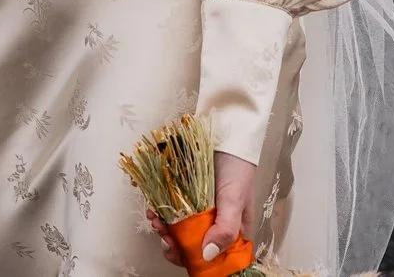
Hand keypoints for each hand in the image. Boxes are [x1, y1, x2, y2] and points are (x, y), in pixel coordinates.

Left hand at [145, 151, 256, 268]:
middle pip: (194, 247)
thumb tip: (207, 255)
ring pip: (180, 231)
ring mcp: (201, 211)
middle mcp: (217, 224)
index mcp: (233, 231)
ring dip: (166, 231)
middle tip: (165, 237)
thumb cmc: (237, 166)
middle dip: (177, 246)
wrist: (224, 133)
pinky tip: (155, 210)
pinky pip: (172, 212)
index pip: (216, 258)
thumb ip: (225, 229)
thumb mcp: (235, 200)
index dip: (197, 260)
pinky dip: (162, 214)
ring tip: (157, 221)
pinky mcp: (187, 198)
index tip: (181, 254)